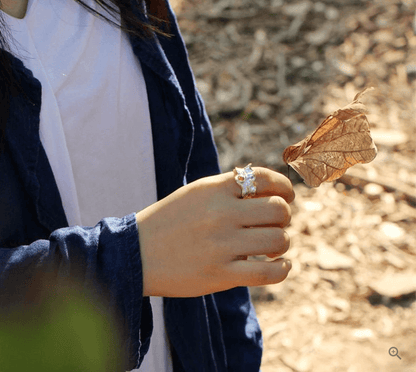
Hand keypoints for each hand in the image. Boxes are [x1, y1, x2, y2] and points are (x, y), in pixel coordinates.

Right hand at [136, 167, 293, 296]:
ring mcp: (221, 245)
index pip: (266, 178)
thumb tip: (270, 190)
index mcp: (215, 189)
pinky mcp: (220, 275)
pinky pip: (269, 273)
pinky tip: (281, 265)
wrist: (137, 253)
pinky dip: (283, 269)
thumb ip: (230, 187)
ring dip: (282, 243)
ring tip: (273, 246)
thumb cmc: (170, 220)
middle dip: (284, 217)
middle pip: (279, 210)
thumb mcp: (196, 192)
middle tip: (275, 224)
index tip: (287, 196)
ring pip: (279, 240)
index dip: (285, 187)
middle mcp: (221, 214)